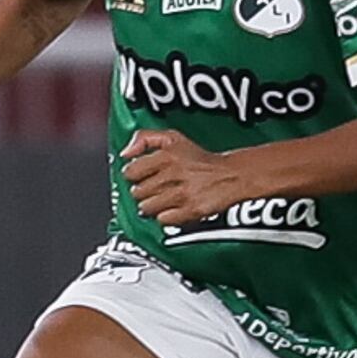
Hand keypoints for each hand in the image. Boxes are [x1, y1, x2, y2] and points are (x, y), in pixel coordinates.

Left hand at [121, 128, 245, 227]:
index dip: (135, 176)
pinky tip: (173, 208)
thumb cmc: (200, 159)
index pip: (130, 172)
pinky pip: (163, 220)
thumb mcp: (172, 137)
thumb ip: (144, 138)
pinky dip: (166, 217)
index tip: (142, 176)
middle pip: (137, 192)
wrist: (231, 174)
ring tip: (164, 198)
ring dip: (153, 205)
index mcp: (166, 155)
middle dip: (144, 192)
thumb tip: (125, 153)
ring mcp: (182, 193)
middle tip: (156, 188)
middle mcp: (173, 174)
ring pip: (147, 208)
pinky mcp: (192, 210)